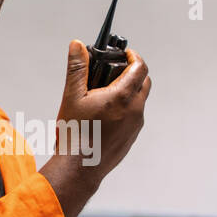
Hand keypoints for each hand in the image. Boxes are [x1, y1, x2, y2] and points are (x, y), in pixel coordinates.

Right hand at [40, 40, 151, 216]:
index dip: (133, 57)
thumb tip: (78, 46)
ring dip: (128, 92)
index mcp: (123, 97)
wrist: (79, 170)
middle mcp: (135, 111)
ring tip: (104, 94)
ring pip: (139, 101)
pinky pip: (134, 117)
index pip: (140, 67)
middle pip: (144, 82)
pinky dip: (125, 109)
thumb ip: (77, 68)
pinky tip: (104, 114)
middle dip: (132, 72)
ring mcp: (135, 126)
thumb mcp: (72, 96)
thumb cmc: (75, 135)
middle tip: (112, 71)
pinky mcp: (131, 138)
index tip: (124, 54)